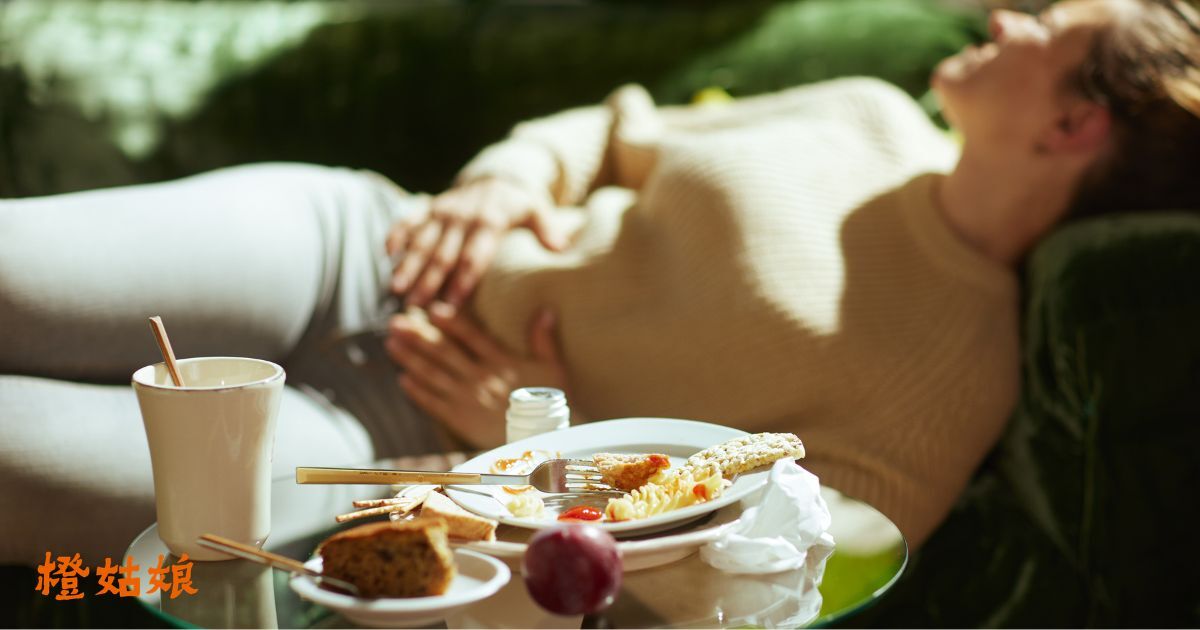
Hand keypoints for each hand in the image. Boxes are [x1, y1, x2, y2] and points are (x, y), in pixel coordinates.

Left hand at [384, 302, 568, 448]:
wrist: (546, 440)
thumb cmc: (552, 403)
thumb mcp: (553, 367)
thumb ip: (543, 338)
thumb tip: (544, 309)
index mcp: (502, 362)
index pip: (472, 336)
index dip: (451, 321)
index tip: (432, 308)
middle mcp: (482, 378)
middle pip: (445, 352)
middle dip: (418, 336)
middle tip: (395, 322)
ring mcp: (469, 399)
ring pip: (434, 375)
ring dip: (410, 359)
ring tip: (391, 344)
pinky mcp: (462, 420)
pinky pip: (435, 403)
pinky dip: (418, 392)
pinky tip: (402, 379)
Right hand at [386, 178, 569, 308]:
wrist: (497, 176)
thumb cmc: (519, 204)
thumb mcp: (539, 210)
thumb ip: (547, 229)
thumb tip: (560, 248)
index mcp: (489, 221)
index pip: (474, 256)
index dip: (463, 280)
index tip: (453, 304)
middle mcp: (462, 216)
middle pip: (443, 253)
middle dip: (428, 281)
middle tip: (416, 306)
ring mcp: (442, 211)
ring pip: (421, 241)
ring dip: (407, 265)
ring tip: (395, 290)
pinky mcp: (428, 207)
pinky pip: (408, 219)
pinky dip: (396, 234)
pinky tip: (387, 255)